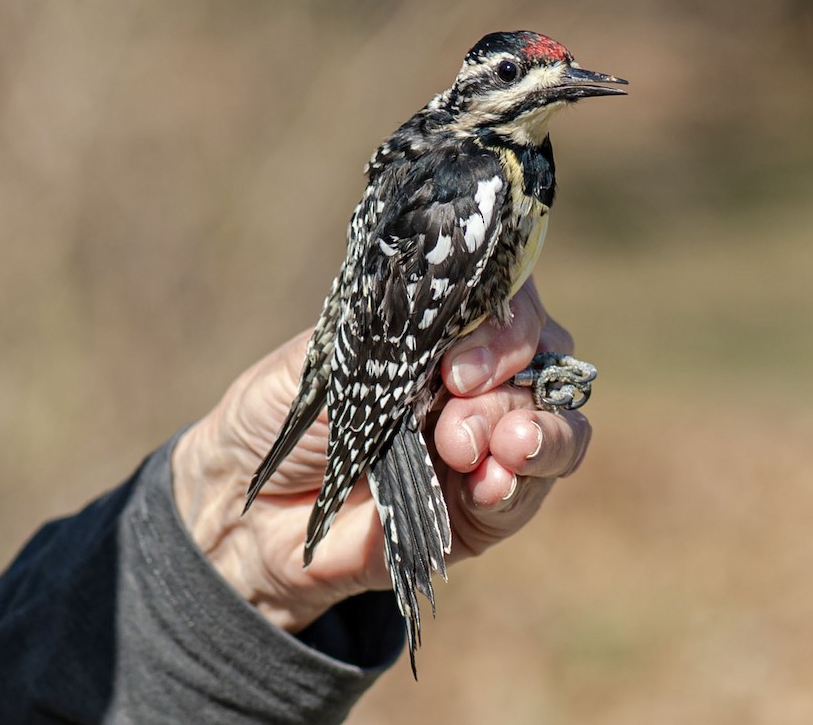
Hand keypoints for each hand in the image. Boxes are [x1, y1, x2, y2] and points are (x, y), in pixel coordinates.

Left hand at [172, 278, 591, 632]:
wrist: (252, 511)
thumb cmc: (283, 418)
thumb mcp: (326, 360)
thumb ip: (390, 333)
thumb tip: (451, 317)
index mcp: (442, 331)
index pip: (510, 301)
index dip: (505, 323)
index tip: (457, 361)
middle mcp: (477, 380)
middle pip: (544, 361)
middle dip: (508, 384)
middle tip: (454, 412)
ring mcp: (487, 444)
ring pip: (559, 425)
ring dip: (539, 433)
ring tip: (503, 448)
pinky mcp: (482, 511)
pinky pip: (528, 493)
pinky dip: (519, 485)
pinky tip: (489, 485)